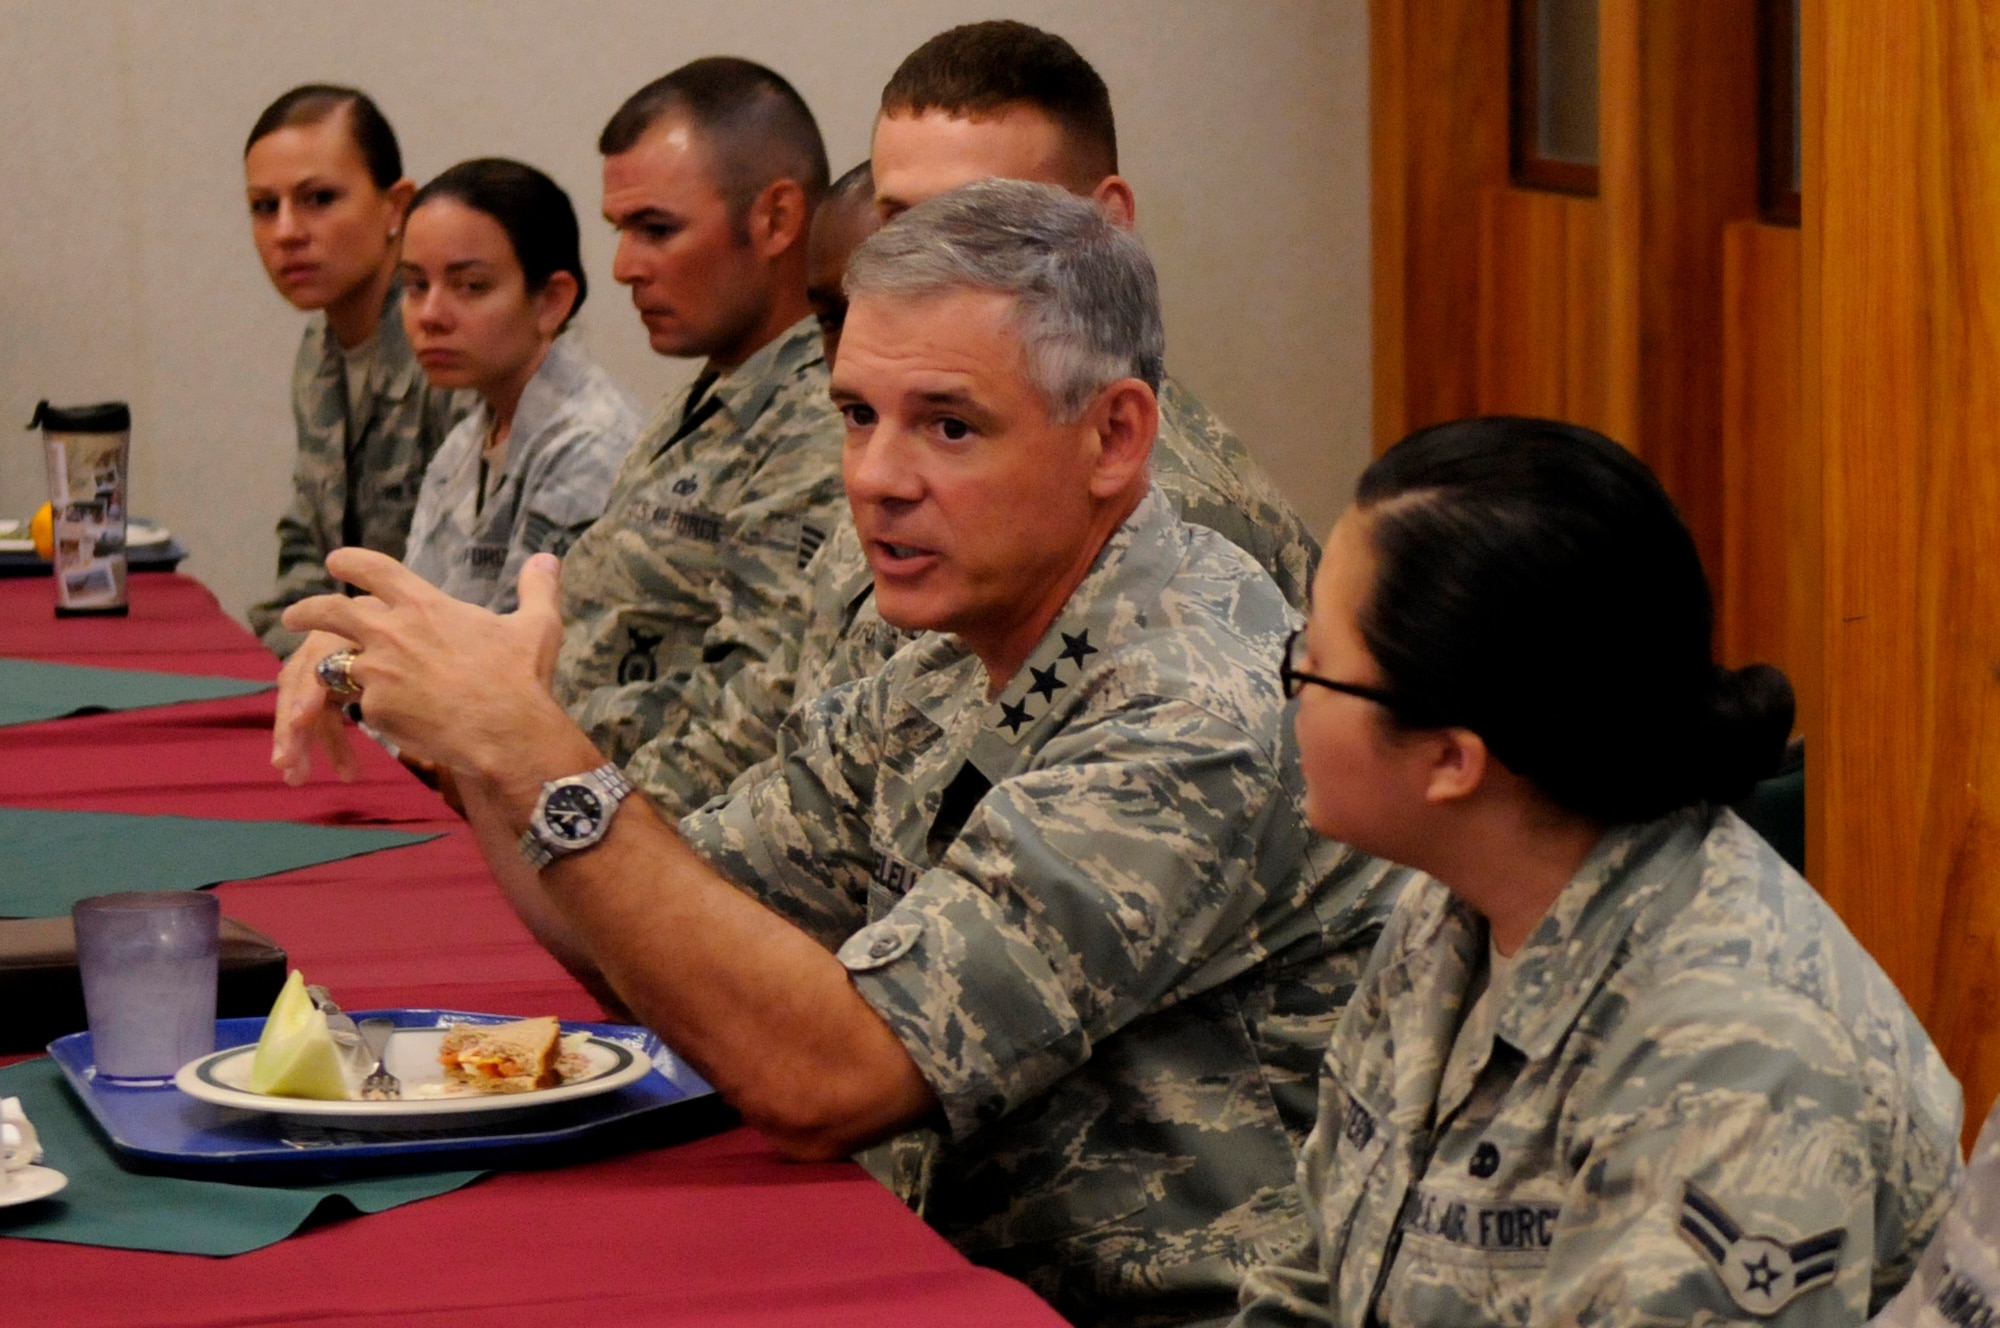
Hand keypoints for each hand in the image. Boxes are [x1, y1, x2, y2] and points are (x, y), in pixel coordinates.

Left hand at [281, 550, 590, 800]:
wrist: (506, 732)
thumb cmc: (521, 677)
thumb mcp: (536, 626)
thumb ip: (536, 589)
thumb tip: (548, 559)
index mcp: (424, 605)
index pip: (374, 569)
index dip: (350, 562)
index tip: (335, 561)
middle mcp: (392, 632)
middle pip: (329, 611)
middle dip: (305, 611)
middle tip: (291, 616)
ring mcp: (379, 671)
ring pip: (340, 665)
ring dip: (336, 671)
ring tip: (325, 681)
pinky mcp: (376, 709)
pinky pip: (365, 708)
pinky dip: (375, 712)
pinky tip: (390, 720)